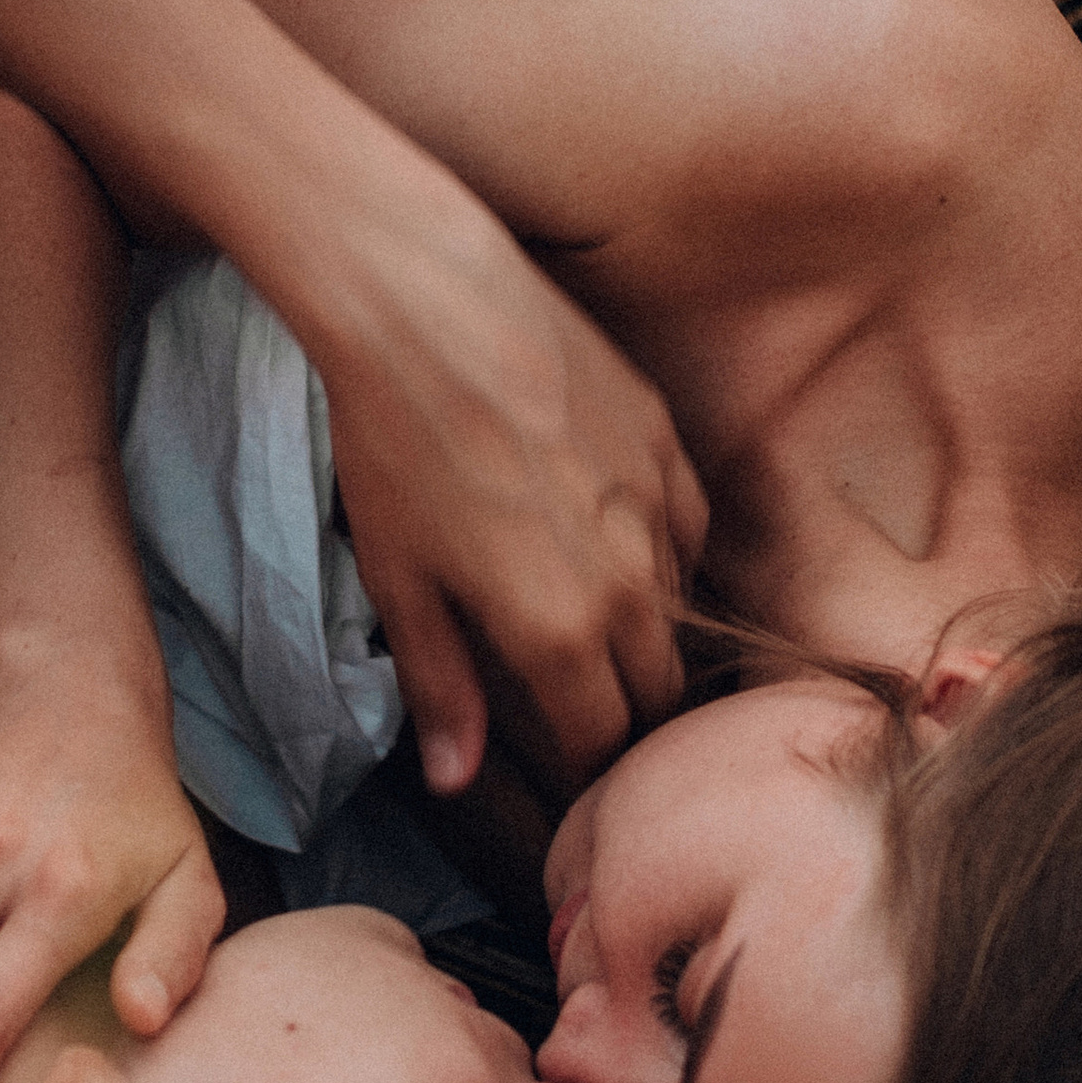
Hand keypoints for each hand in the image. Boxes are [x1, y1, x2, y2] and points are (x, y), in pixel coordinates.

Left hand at [316, 220, 707, 794]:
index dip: (582, 765)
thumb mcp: (400, 582)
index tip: (561, 767)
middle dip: (622, 711)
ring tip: (593, 624)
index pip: (604, 740)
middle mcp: (631, 582)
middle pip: (656, 689)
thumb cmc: (392, 444)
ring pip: (679, 608)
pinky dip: (662, 552)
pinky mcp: (666, 439)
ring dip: (644, 631)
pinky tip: (616, 543)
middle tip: (578, 708)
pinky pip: (689, 527)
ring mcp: (658, 505)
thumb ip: (442, 687)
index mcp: (561, 633)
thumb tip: (456, 778)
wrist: (422, 303)